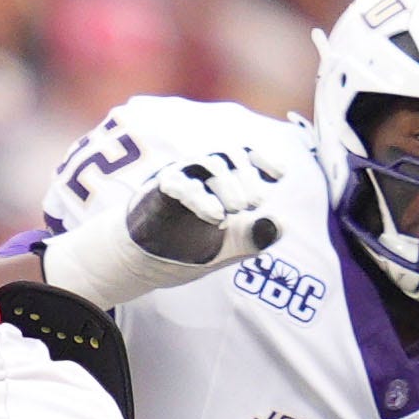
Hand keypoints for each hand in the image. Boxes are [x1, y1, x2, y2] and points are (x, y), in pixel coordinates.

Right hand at [41, 148, 287, 308]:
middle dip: (246, 175)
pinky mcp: (156, 194)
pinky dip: (201, 199)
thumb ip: (252, 238)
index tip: (279, 174)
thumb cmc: (182, 248)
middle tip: (255, 202)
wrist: (139, 263)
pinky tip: (217, 218)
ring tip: (240, 209)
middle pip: (227, 155)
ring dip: (227, 183)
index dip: (262, 159)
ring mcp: (177, 180)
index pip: (242, 157)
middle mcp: (197, 175)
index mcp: (217, 182)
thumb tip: (280, 225)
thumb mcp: (226, 249)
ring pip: (205, 163)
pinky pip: (179, 185)